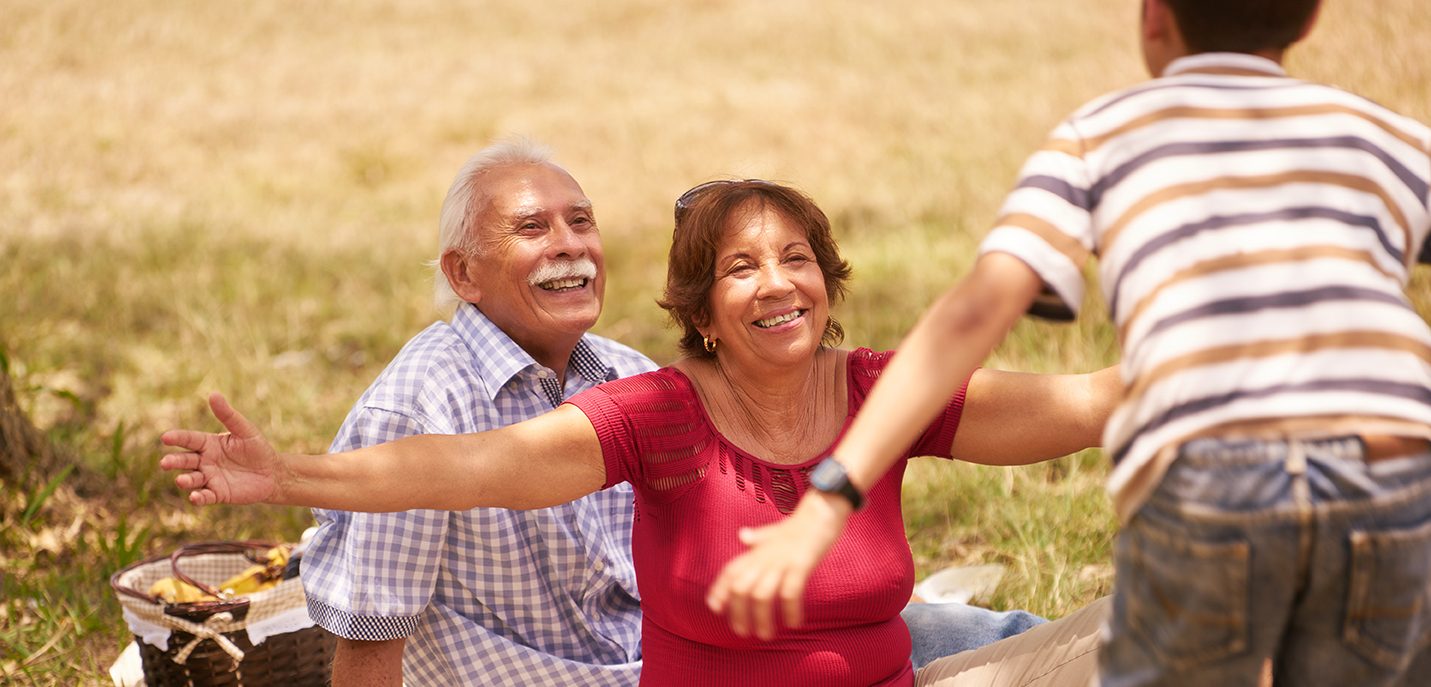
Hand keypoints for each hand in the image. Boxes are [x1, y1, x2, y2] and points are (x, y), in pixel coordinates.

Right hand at [160, 393, 281, 505]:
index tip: (165, 438)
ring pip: (192, 480)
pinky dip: (198, 498)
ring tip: (182, 481)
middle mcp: (205, 461)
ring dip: (185, 481)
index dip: (177, 438)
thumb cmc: (257, 448)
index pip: (189, 440)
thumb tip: (213, 394)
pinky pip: (205, 496)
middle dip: (174, 462)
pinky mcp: (218, 494)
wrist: (272, 472)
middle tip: (165, 463)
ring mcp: (210, 478)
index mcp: (208, 444)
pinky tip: (194, 497)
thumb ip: (228, 415)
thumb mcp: (244, 430)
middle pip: (185, 461)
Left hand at [705, 492, 851, 639]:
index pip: (730, 571)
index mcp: (756, 551)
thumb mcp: (775, 532)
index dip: (719, 590)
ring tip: (767, 635)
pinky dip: (790, 611)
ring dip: (762, 619)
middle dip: (738, 613)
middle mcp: (765, 557)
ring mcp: (782, 561)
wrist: (822, 510)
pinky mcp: (801, 564)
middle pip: (740, 588)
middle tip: (744, 632)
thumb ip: (758, 537)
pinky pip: (790, 592)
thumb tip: (743, 536)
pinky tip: (794, 623)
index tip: (714, 608)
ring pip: (761, 595)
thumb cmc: (799, 525)